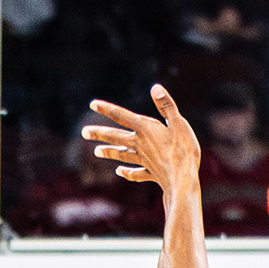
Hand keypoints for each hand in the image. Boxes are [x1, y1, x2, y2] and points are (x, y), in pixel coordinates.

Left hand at [82, 85, 201, 208]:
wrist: (183, 180)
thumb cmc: (183, 150)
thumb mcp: (178, 123)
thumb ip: (166, 105)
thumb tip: (155, 87)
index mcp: (145, 129)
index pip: (122, 116)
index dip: (107, 109)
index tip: (92, 104)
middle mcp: (140, 144)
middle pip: (116, 137)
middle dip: (99, 134)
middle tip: (84, 132)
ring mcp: (144, 160)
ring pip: (123, 154)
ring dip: (110, 152)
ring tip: (96, 151)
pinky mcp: (152, 174)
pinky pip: (136, 173)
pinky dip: (128, 172)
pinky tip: (120, 171)